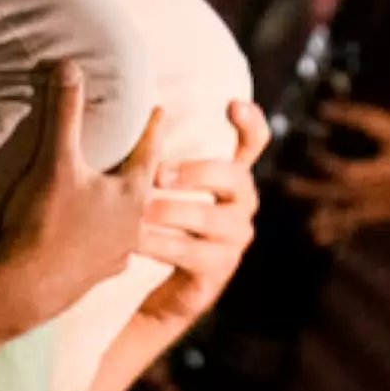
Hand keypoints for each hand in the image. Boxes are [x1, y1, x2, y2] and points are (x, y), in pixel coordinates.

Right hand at [0, 62, 164, 327]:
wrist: (26, 285)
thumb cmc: (45, 219)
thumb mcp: (55, 160)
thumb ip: (65, 113)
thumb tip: (70, 67)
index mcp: (129, 195)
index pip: (148, 152)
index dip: (152, 127)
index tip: (161, 109)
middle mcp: (132, 225)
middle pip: (144, 190)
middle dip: (144, 170)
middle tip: (146, 152)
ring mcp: (117, 254)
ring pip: (132, 226)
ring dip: (130, 211)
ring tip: (124, 200)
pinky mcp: (96, 276)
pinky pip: (111, 255)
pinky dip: (110, 245)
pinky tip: (108, 249)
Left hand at [132, 98, 271, 335]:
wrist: (171, 286)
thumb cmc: (164, 219)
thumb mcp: (166, 184)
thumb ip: (160, 154)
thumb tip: (136, 114)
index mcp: (233, 176)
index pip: (255, 143)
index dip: (251, 122)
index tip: (232, 104)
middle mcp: (243, 204)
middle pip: (233, 178)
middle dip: (196, 172)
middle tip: (158, 175)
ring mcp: (235, 239)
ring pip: (208, 219)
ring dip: (171, 212)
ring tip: (139, 210)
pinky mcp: (218, 270)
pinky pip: (190, 253)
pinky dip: (159, 245)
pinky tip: (134, 240)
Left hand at [276, 102, 389, 248]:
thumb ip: (382, 119)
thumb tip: (343, 108)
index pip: (370, 125)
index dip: (346, 115)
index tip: (322, 109)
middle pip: (349, 172)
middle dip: (320, 165)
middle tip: (296, 152)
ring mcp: (389, 198)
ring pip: (348, 200)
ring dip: (317, 196)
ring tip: (289, 187)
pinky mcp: (388, 214)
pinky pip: (358, 222)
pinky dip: (336, 226)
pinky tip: (315, 233)